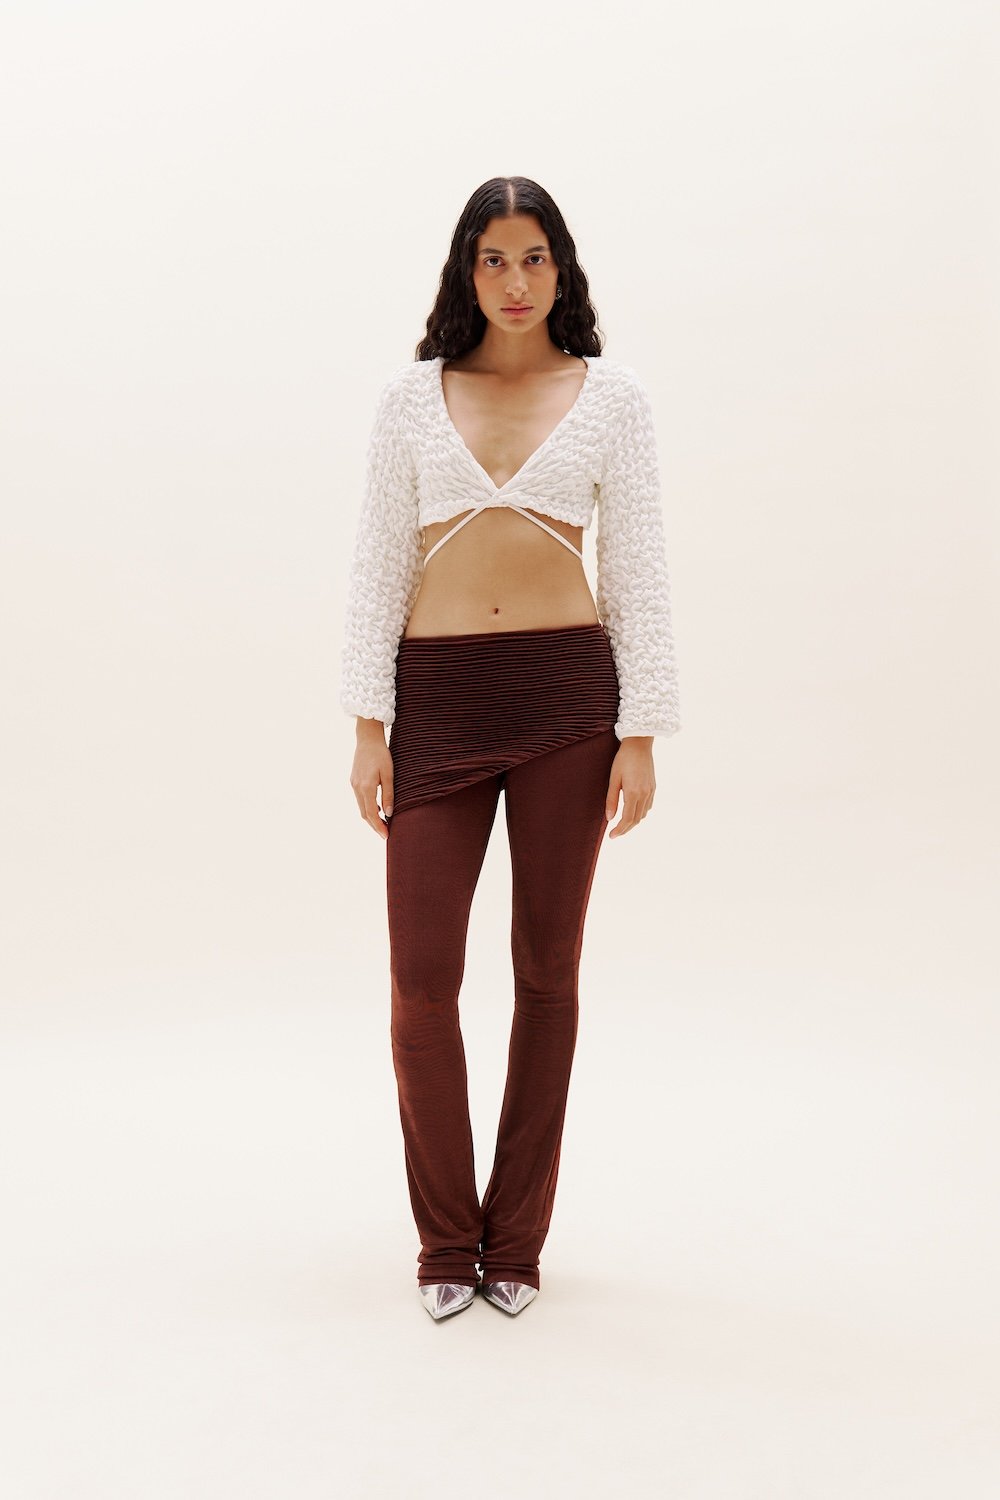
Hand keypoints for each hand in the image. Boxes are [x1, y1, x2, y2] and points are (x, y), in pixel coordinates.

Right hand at [351, 720, 394, 839]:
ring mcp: (353, 785)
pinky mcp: (353, 781)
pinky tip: (377, 809)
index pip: (371, 814)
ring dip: (371, 818)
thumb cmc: (381, 755)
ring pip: (361, 808)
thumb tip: (388, 814)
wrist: (367, 739)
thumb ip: (388, 795)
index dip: (378, 827)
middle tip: (385, 834)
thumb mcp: (389, 774)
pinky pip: (360, 800)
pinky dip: (368, 808)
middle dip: (374, 826)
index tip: (386, 836)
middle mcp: (356, 788)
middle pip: (364, 814)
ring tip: (383, 824)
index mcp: (366, 787)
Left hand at [605, 738, 654, 837]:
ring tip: (622, 824)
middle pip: (636, 820)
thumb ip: (611, 799)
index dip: (619, 830)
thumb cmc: (623, 759)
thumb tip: (609, 818)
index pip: (627, 819)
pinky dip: (640, 813)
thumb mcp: (613, 779)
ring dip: (633, 822)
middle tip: (615, 834)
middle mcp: (644, 794)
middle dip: (625, 829)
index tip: (611, 836)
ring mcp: (651, 791)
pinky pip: (648, 806)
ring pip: (643, 814)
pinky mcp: (653, 787)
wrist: (639, 744)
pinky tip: (632, 812)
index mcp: (633, 793)